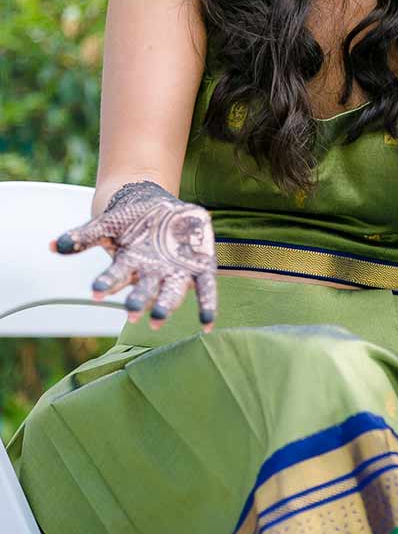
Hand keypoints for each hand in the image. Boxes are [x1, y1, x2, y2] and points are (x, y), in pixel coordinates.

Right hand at [53, 180, 216, 329]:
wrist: (160, 208)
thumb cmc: (132, 219)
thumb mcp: (108, 223)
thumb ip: (84, 235)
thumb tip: (54, 246)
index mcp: (129, 264)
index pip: (115, 276)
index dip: (107, 284)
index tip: (96, 292)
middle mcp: (152, 274)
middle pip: (143, 291)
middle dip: (138, 301)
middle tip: (132, 315)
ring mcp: (176, 273)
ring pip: (170, 293)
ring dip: (165, 306)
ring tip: (157, 319)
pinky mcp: (200, 269)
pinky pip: (205, 290)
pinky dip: (207, 306)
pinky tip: (208, 325)